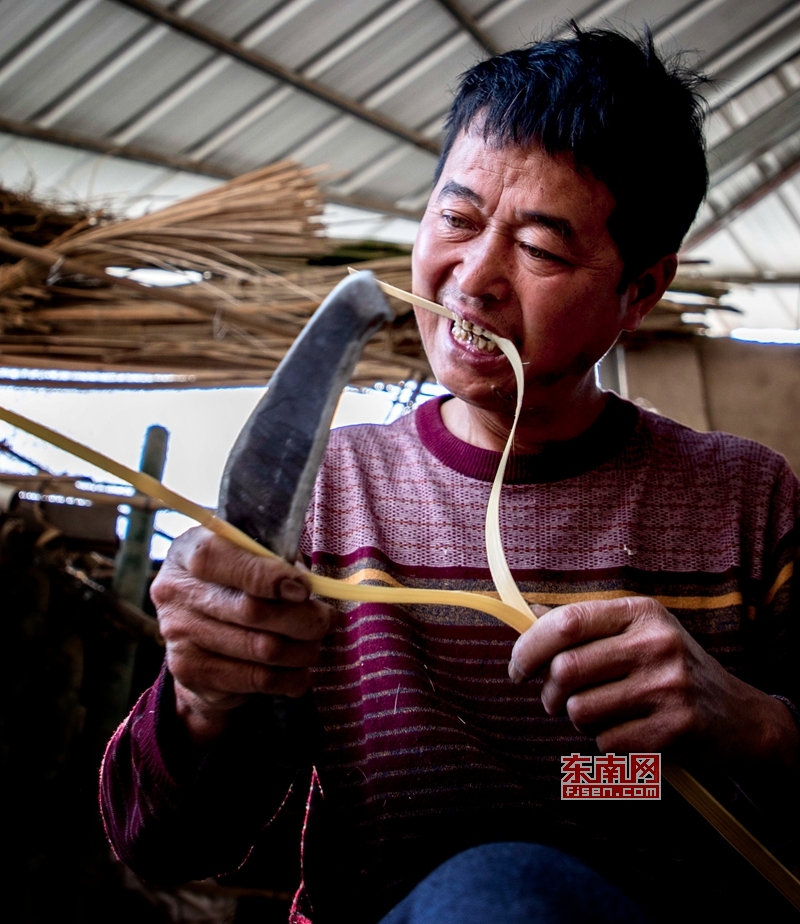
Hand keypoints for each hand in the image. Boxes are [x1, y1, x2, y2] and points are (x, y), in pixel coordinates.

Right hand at [150, 527, 334, 743]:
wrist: (200, 634)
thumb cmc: (237, 584)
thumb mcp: (252, 558)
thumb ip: (276, 562)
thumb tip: (311, 586)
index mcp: (187, 551)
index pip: (217, 558)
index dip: (266, 574)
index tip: (304, 588)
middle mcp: (175, 592)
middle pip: (249, 609)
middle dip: (302, 618)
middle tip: (327, 621)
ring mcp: (178, 635)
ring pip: (260, 649)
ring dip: (301, 650)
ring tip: (315, 645)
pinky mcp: (191, 672)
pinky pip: (255, 679)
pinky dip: (288, 678)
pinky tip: (300, 673)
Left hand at [508, 596, 798, 769]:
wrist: (740, 717)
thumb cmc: (672, 669)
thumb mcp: (637, 632)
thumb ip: (586, 626)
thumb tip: (528, 614)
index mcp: (640, 612)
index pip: (566, 623)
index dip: (529, 647)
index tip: (517, 668)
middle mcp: (656, 643)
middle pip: (566, 670)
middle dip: (548, 692)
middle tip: (553, 700)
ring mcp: (668, 686)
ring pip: (580, 710)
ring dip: (577, 720)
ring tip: (598, 715)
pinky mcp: (675, 728)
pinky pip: (606, 742)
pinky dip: (605, 743)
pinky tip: (627, 732)